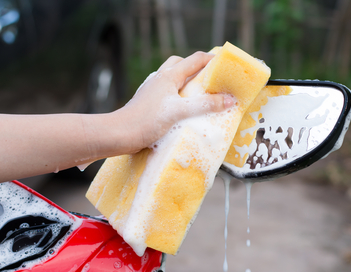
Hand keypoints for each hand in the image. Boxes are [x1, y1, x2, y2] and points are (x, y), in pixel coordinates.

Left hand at [111, 51, 234, 152]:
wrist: (120, 134)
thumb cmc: (147, 120)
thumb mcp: (180, 111)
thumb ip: (205, 104)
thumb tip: (230, 100)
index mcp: (169, 75)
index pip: (195, 59)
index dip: (212, 59)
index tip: (226, 65)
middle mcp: (160, 78)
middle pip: (181, 64)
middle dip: (197, 68)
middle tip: (212, 79)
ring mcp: (152, 90)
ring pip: (173, 78)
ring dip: (186, 82)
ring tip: (200, 95)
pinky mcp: (149, 103)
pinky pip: (167, 93)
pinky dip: (178, 95)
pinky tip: (183, 109)